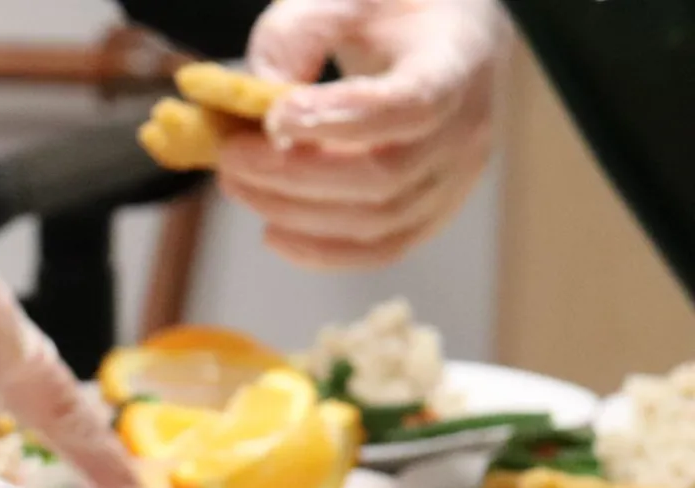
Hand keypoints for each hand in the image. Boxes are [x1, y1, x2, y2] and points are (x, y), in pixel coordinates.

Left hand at [218, 0, 501, 268]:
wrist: (445, 36)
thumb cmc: (391, 11)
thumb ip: (296, 35)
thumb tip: (258, 106)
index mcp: (457, 58)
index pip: (410, 104)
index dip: (339, 119)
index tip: (275, 117)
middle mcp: (469, 125)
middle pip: (384, 175)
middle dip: (294, 175)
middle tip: (231, 157)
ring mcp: (456, 176)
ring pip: (378, 223)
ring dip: (295, 214)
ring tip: (239, 185)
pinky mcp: (433, 211)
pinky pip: (381, 250)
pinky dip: (322, 251)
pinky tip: (273, 230)